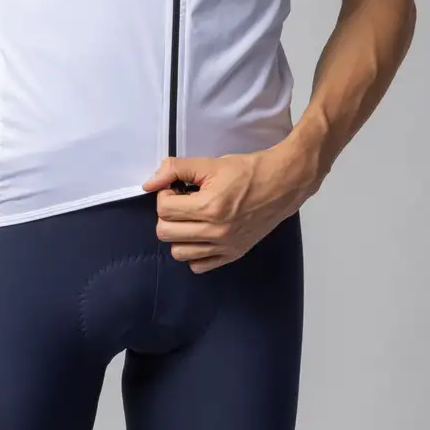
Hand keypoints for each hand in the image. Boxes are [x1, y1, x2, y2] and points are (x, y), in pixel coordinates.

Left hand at [141, 141, 314, 273]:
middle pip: (166, 233)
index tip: (177, 187)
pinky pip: (199, 266)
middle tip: (182, 201)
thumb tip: (149, 184)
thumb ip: (175, 169)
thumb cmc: (247, 171)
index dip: (165, 194)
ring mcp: (225, 247)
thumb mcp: (209, 163)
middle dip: (168, 214)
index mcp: (210, 207)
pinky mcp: (234, 255)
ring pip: (179, 253)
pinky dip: (194, 252)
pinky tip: (201, 233)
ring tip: (191, 217)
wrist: (281, 184)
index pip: (164, 209)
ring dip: (178, 234)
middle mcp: (216, 232)